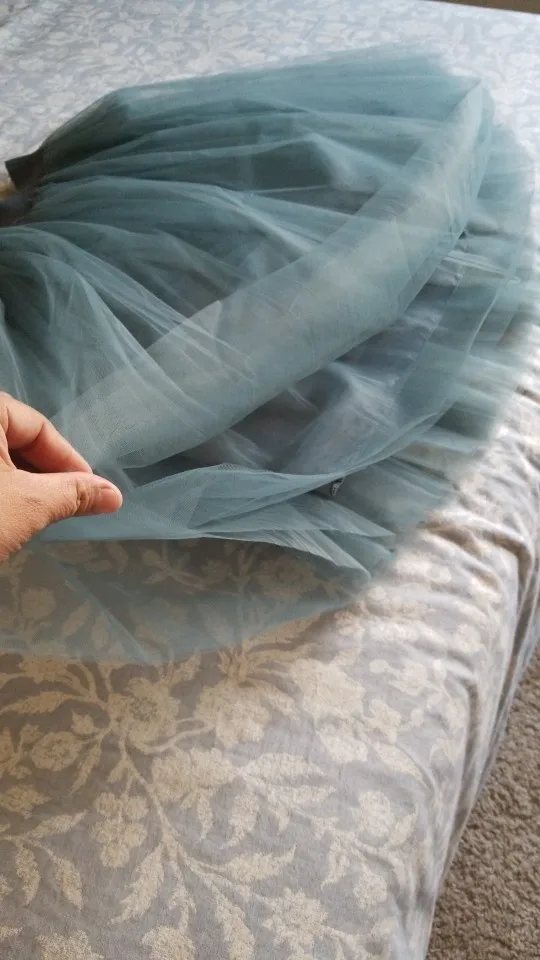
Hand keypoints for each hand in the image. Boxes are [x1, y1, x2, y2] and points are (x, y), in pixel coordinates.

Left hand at [0, 393, 121, 561]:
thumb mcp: (29, 504)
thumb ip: (73, 493)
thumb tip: (114, 495)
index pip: (36, 425)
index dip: (66, 460)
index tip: (88, 492)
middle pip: (12, 437)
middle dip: (42, 473)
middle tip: (63, 505)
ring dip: (18, 483)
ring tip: (32, 514)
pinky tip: (4, 516)